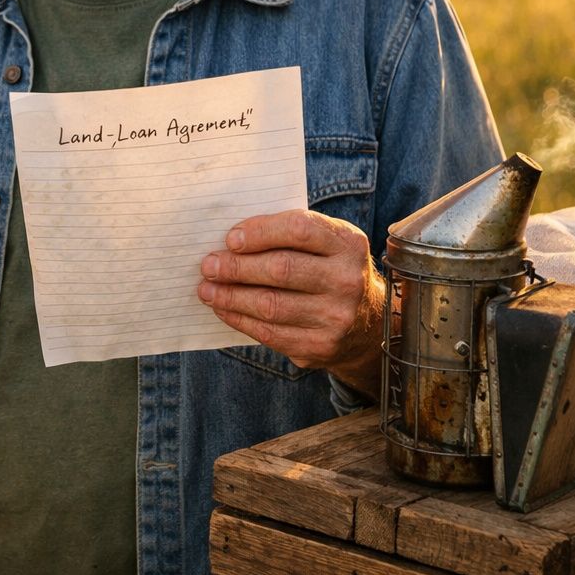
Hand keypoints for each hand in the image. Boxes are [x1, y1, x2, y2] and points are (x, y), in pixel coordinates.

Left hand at [197, 209, 385, 395]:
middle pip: (280, 270)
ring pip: (269, 305)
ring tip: (207, 289)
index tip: (230, 238)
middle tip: (208, 265)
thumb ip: (287, 234)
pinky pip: (269, 333)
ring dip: (230, 296)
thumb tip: (230, 241)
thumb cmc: (329, 269)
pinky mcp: (321, 346)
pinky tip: (223, 308)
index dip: (260, 232)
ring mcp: (336, 316)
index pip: (299, 229)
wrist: (367, 321)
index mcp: (348, 244)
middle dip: (236, 267)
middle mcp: (347, 280)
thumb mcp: (325, 242)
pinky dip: (239, 319)